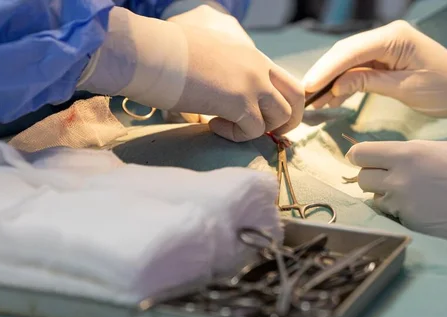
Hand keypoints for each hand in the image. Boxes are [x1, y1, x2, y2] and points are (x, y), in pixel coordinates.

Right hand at [78, 7, 303, 141]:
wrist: (148, 51)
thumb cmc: (164, 54)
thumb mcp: (204, 57)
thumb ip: (223, 75)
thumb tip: (221, 104)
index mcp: (250, 54)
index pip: (283, 80)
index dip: (277, 102)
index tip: (258, 115)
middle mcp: (257, 66)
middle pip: (297, 97)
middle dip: (287, 121)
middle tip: (262, 131)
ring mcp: (252, 82)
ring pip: (282, 116)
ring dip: (258, 129)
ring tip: (226, 125)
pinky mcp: (239, 100)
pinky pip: (254, 130)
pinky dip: (236, 136)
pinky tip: (212, 125)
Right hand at [303, 20, 446, 132]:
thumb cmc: (444, 90)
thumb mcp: (405, 89)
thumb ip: (368, 82)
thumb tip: (335, 85)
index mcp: (395, 37)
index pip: (352, 51)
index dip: (327, 69)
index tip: (308, 87)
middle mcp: (387, 36)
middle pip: (345, 53)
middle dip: (323, 74)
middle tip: (304, 96)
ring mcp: (385, 46)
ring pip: (348, 62)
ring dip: (331, 81)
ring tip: (313, 102)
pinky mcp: (385, 59)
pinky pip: (358, 69)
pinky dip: (344, 84)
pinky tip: (331, 98)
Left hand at [347, 140, 446, 246]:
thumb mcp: (441, 150)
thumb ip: (409, 154)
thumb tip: (386, 157)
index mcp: (408, 154)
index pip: (360, 154)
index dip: (359, 156)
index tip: (362, 159)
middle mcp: (400, 179)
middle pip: (362, 178)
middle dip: (371, 177)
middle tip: (388, 176)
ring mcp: (405, 205)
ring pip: (376, 199)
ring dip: (386, 195)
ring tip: (413, 193)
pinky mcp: (412, 224)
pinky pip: (394, 215)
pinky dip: (401, 211)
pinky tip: (424, 207)